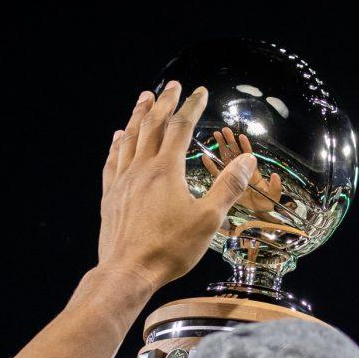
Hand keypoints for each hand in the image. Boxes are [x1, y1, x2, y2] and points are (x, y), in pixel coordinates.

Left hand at [98, 82, 255, 293]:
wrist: (128, 271)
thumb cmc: (169, 249)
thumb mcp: (208, 220)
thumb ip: (229, 187)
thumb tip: (248, 160)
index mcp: (166, 170)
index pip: (180, 127)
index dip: (191, 106)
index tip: (200, 91)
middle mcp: (141, 169)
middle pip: (152, 125)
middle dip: (164, 102)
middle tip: (171, 86)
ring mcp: (122, 181)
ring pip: (129, 138)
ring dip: (138, 116)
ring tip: (143, 99)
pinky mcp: (110, 196)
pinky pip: (113, 160)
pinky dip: (118, 143)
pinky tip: (119, 137)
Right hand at [201, 127, 282, 213]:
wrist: (256, 214)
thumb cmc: (266, 204)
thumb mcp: (273, 196)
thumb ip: (275, 186)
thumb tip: (275, 175)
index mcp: (252, 173)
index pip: (248, 156)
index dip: (245, 146)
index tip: (240, 136)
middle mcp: (241, 173)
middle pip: (235, 154)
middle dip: (230, 142)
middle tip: (224, 130)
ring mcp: (232, 178)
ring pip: (225, 160)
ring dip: (221, 148)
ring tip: (216, 136)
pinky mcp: (224, 187)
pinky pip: (216, 174)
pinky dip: (210, 166)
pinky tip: (205, 157)